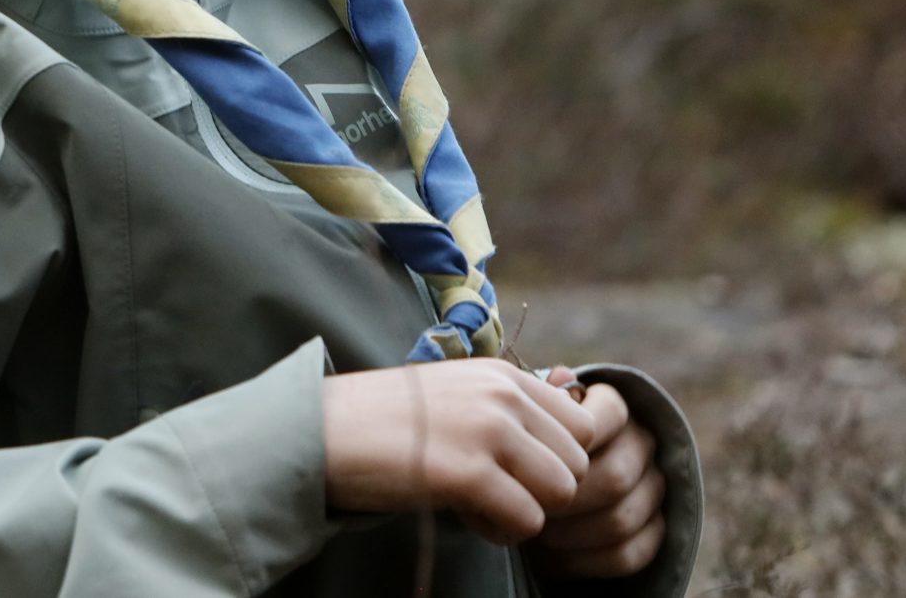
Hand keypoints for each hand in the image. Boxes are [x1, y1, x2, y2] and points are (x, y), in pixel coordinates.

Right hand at [323, 359, 598, 544]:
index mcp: (501, 374)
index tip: (515, 468)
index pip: (582, 424)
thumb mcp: (455, 392)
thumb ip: (507, 406)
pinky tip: (462, 513)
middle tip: (495, 490)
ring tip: (481, 504)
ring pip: (562, 492)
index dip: (557, 458)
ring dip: (527, 511)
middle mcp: (502, 396)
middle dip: (544, 489)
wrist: (323, 430)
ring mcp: (487, 431)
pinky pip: (527, 520)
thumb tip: (568, 429)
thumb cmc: (383, 418)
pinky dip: (500, 531)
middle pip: (578, 463)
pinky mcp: (468, 472)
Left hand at [528, 377, 666, 578]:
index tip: (529, 453)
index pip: (610, 415)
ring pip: (621, 519)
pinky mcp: (654, 531)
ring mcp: (654, 489)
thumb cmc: (521, 435)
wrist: (534, 473)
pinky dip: (585, 561)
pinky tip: (550, 557)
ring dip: (570, 532)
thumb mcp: (523, 409)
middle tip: (524, 502)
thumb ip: (538, 395)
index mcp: (615, 407)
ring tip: (531, 528)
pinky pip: (629, 555)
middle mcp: (642, 445)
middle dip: (564, 496)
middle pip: (614, 477)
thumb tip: (562, 377)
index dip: (571, 439)